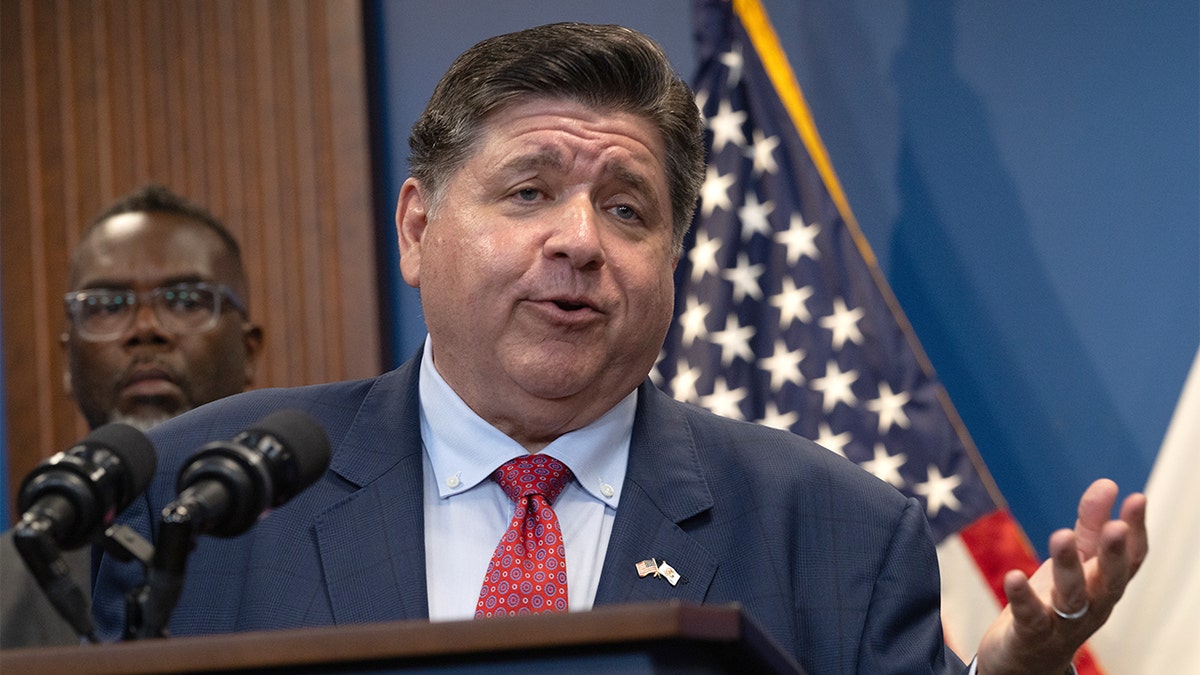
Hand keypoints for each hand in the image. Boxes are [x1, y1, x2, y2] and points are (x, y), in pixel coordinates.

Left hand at [976, 479, 1147, 674]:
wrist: (1027, 660)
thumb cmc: (1055, 604)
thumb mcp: (1074, 563)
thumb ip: (1088, 525)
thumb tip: (1108, 483)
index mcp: (1105, 586)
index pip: (1130, 559)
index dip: (1136, 530)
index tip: (1137, 498)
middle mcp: (1092, 606)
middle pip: (1109, 580)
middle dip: (1113, 553)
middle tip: (1114, 526)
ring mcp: (1064, 624)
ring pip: (1072, 596)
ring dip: (1068, 567)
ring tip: (1060, 535)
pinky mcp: (1032, 635)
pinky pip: (1030, 617)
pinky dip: (1023, 598)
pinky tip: (1012, 576)